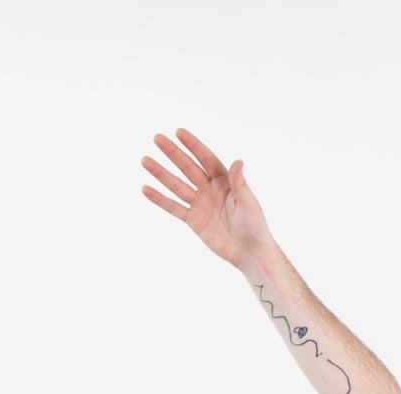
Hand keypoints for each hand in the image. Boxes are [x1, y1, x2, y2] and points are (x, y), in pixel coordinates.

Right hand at [142, 128, 274, 268]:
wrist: (249, 253)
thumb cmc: (255, 226)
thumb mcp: (248, 203)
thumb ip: (239, 183)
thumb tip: (238, 161)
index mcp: (225, 181)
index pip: (206, 159)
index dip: (193, 146)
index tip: (179, 132)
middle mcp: (210, 189)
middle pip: (188, 168)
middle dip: (173, 153)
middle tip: (157, 138)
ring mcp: (200, 204)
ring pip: (177, 185)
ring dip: (161, 173)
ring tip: (145, 160)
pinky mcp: (194, 220)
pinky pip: (174, 208)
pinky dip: (160, 199)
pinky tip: (145, 189)